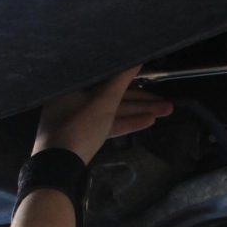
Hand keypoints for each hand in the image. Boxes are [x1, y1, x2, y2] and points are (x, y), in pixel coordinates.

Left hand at [33, 66, 172, 162]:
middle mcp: (76, 99)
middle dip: (141, 101)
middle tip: (167, 103)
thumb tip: (136, 60)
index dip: (132, 79)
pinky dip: (127, 123)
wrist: (60, 165)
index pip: (107, 78)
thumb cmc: (79, 127)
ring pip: (114, 111)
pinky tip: (148, 121)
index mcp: (75, 86)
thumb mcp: (103, 102)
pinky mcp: (86, 135)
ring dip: (139, 112)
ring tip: (165, 111)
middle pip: (114, 96)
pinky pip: (109, 124)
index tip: (151, 80)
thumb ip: (121, 81)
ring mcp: (80, 119)